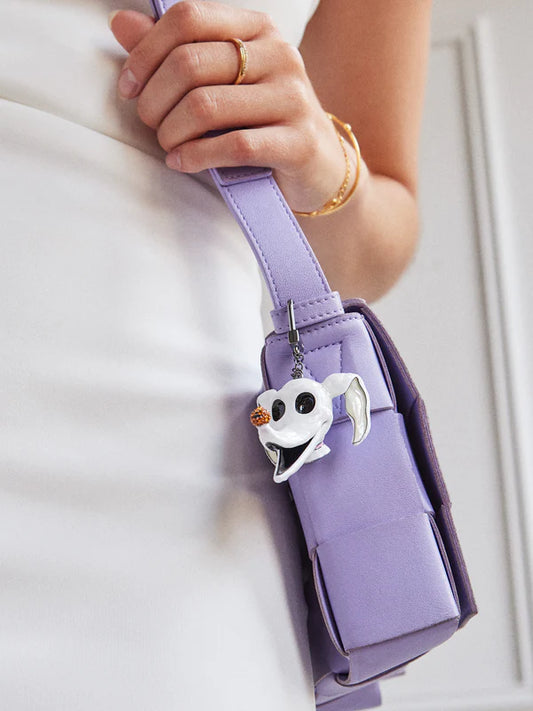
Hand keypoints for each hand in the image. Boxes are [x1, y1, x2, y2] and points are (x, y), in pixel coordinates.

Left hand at [109, 0, 348, 212]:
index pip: (187, 17)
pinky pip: (233, 147)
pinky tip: (180, 163)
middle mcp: (279, 55)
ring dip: (171, 132)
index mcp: (257, 28)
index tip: (128, 87)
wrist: (319, 167)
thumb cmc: (260, 121)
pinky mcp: (298, 143)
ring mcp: (293, 99)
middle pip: (189, 64)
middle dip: (154, 99)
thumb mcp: (221, 81)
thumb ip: (173, 51)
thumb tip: (120, 23)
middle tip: (150, 123)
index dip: (146, 51)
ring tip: (167, 145)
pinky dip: (195, 157)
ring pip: (205, 106)